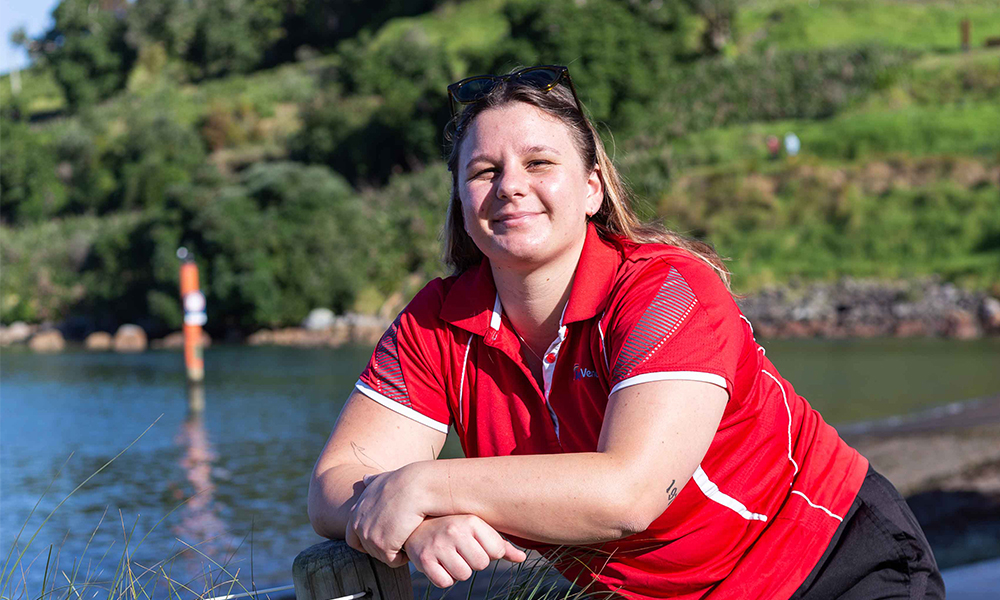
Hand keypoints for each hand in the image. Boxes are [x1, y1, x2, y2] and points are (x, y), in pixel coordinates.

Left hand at [345, 468, 425, 566]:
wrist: (414, 487)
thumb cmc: (403, 480)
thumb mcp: (382, 479)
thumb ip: (372, 483)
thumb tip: (366, 479)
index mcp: (355, 513)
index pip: (352, 539)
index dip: (366, 543)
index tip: (382, 541)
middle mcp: (359, 526)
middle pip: (368, 550)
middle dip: (383, 549)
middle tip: (398, 543)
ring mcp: (369, 537)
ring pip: (382, 556)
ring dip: (394, 553)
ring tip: (406, 543)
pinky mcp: (383, 545)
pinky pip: (393, 561)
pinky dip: (403, 558)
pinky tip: (411, 548)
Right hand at [405, 515, 525, 587]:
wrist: (416, 525)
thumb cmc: (453, 527)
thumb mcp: (477, 529)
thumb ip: (500, 544)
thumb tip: (522, 558)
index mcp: (472, 520)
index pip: (496, 551)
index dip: (488, 552)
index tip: (475, 544)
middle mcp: (455, 530)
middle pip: (481, 564)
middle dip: (473, 562)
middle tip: (460, 550)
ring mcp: (438, 545)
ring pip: (464, 575)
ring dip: (458, 570)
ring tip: (449, 555)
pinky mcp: (423, 560)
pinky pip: (445, 582)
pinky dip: (443, 577)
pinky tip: (438, 562)